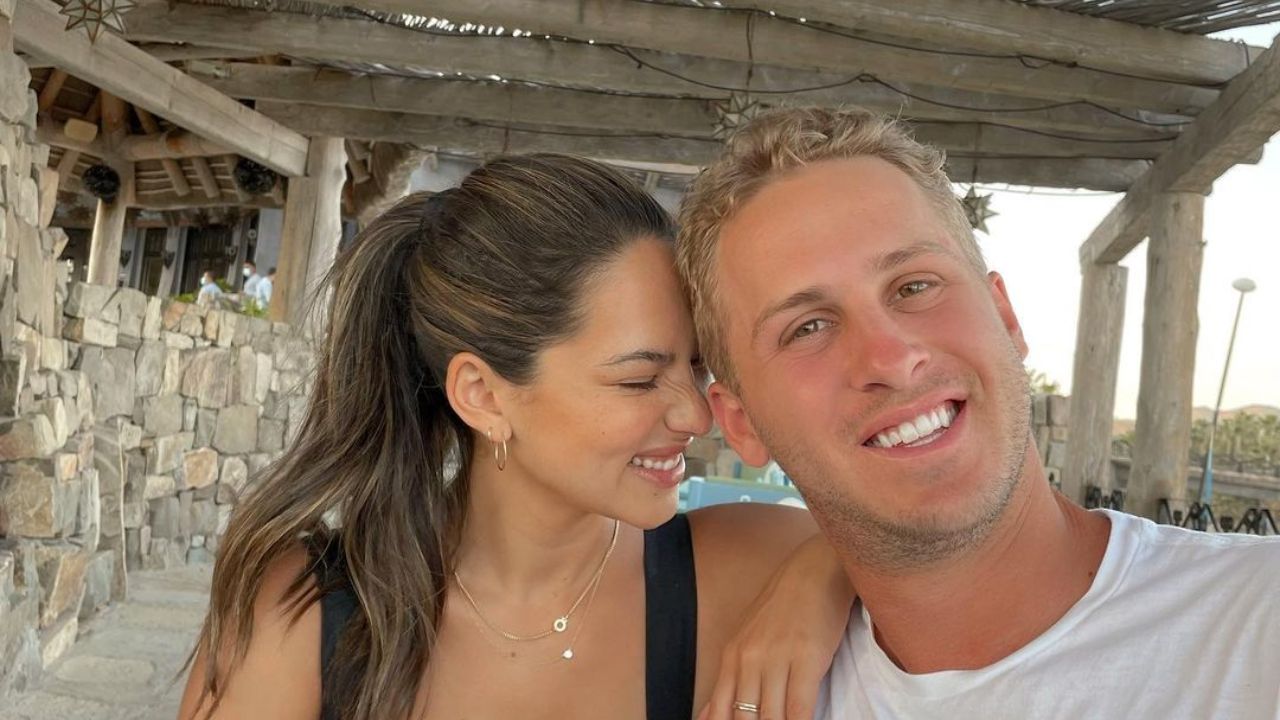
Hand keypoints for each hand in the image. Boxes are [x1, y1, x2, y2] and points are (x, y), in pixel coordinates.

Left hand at [699, 535, 853, 719]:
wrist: (814, 570)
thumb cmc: (784, 607)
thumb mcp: (748, 638)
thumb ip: (731, 678)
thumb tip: (708, 717)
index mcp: (731, 657)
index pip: (719, 712)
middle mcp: (748, 660)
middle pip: (743, 719)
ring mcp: (776, 659)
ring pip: (771, 719)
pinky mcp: (806, 659)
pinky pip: (799, 708)